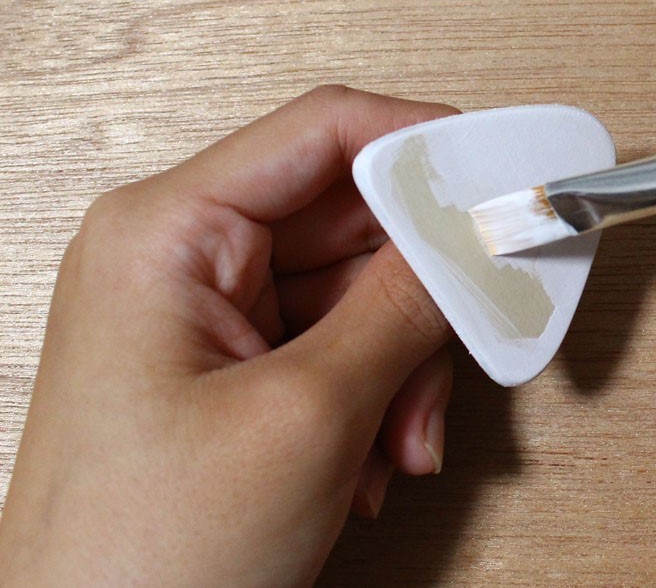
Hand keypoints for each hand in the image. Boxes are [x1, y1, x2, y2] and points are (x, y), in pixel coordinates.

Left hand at [0, 86, 456, 587]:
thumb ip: (401, 307)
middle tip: (469, 332)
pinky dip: (377, 395)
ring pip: (356, 290)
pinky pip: (338, 344)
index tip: (495, 173)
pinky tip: (370, 458)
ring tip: (402, 436)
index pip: (322, 132)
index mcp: (166, 233)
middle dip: (418, 292)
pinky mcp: (231, 370)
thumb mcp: (305, 416)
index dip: (421, 144)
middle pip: (350, 219)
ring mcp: (207, 317)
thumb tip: (469, 233)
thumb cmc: (140, 561)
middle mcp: (182, 260)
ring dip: (403, 361)